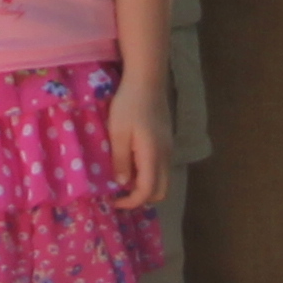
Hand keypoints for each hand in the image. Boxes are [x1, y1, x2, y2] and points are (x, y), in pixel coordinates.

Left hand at [107, 74, 170, 210]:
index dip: (131, 202)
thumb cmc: (129, 104)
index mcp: (153, 156)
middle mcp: (165, 156)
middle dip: (141, 198)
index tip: (114, 200)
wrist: (147, 80)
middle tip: (119, 192)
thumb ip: (121, 160)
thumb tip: (122, 184)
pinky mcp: (167, 140)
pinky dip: (149, 173)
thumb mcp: (117, 133)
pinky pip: (161, 167)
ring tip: (124, 177)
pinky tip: (132, 162)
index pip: (148, 192)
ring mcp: (169, 148)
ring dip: (145, 185)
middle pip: (161, 191)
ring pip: (162, 179)